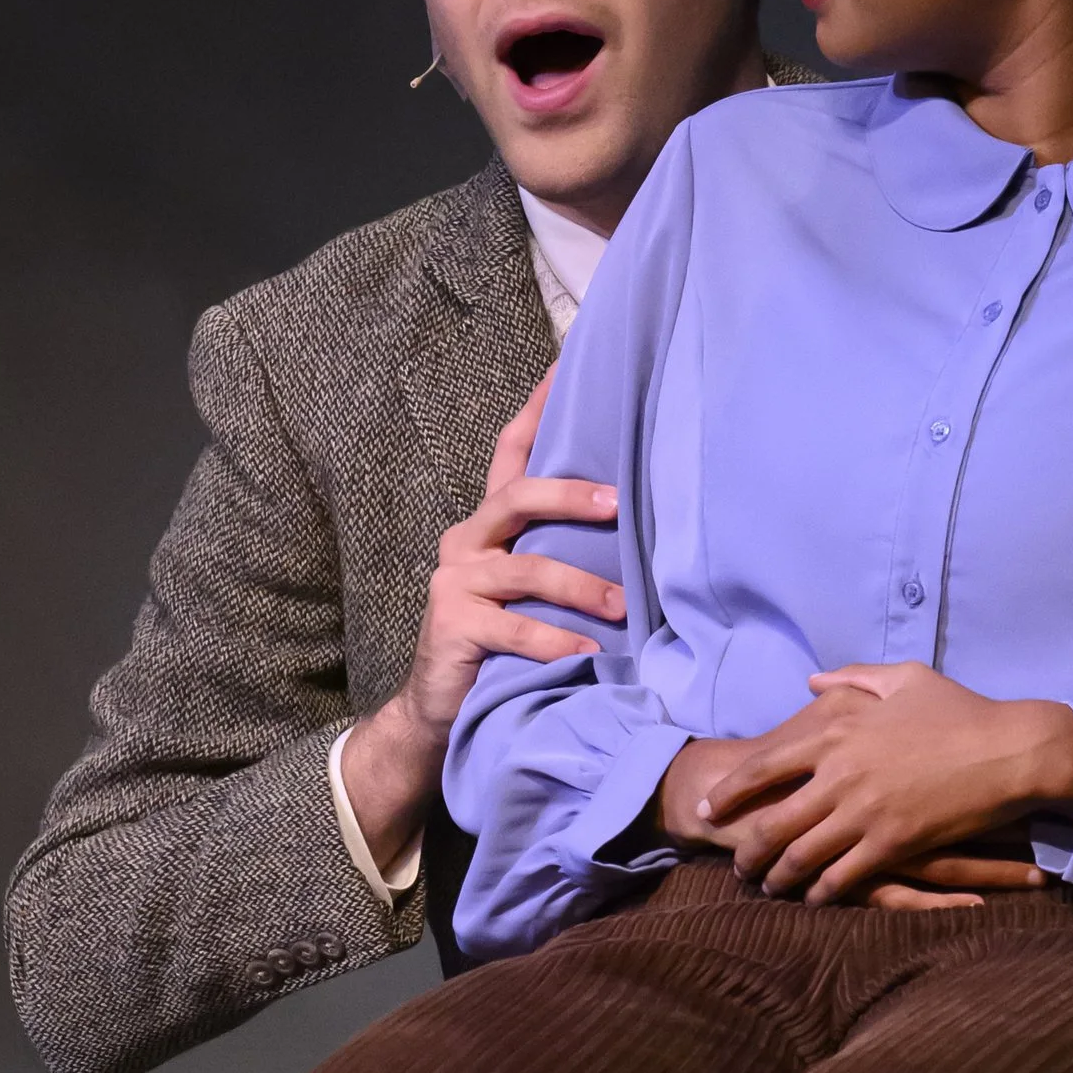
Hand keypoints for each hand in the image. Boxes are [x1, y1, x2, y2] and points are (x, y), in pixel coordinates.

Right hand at [339, 374, 620, 870]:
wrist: (438, 708)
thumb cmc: (499, 645)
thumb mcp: (529, 590)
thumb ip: (560, 553)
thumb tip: (633, 524)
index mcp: (486, 526)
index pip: (509, 454)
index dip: (535, 410)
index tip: (564, 363)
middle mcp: (466, 542)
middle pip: (518, 496)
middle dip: (570, 494)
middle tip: (618, 504)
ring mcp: (455, 583)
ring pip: (526, 570)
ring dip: (582, 588)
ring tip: (624, 606)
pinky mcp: (452, 626)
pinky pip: (514, 630)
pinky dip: (556, 644)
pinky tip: (588, 657)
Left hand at [699, 663, 1072, 905]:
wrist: (1010, 750)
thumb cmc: (961, 711)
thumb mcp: (905, 678)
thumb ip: (853, 678)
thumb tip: (813, 682)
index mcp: (836, 732)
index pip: (762, 765)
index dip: (730, 791)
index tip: (709, 807)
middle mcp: (840, 774)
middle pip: (771, 821)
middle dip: (747, 849)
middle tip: (737, 864)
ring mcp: (863, 811)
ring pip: (800, 856)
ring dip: (778, 877)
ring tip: (768, 888)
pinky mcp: (891, 843)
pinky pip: (840, 877)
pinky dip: (820, 892)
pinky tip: (812, 900)